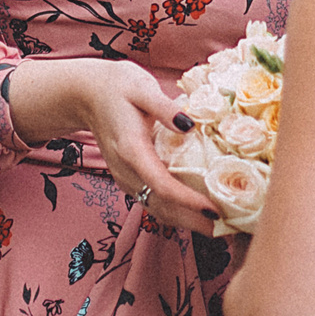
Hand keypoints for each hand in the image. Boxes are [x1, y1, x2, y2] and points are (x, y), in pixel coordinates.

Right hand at [5, 57, 221, 236]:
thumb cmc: (117, 87)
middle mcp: (127, 171)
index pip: (163, 186)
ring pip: (157, 209)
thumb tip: (189, 124)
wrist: (87, 93)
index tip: (215, 209)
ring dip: (186, 222)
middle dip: (193, 222)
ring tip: (218, 227)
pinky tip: (197, 212)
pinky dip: (176, 212)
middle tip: (227, 229)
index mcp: (132, 151)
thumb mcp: (141, 88)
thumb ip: (164, 107)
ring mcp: (126, 178)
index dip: (190, 202)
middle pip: (162, 207)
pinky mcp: (129, 178)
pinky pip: (153, 202)